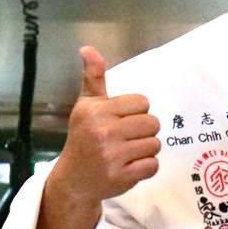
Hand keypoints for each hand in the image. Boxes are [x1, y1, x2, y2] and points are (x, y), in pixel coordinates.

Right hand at [47, 47, 160, 205]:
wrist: (73, 180)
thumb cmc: (83, 138)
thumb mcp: (86, 106)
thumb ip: (94, 78)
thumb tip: (87, 48)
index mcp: (96, 110)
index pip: (142, 102)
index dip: (135, 112)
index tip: (120, 121)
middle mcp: (103, 131)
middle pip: (152, 123)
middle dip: (143, 131)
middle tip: (125, 139)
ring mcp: (112, 156)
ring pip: (155, 144)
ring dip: (145, 150)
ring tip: (126, 153)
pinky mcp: (122, 176)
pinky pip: (153, 165)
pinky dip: (145, 168)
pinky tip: (129, 167)